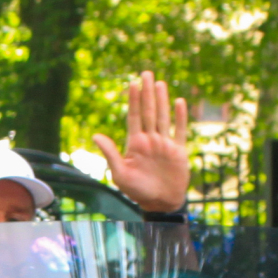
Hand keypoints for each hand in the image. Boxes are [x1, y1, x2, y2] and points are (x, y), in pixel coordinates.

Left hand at [92, 72, 191, 214]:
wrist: (160, 204)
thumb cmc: (137, 191)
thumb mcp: (120, 174)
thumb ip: (110, 153)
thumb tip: (96, 135)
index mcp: (135, 143)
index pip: (134, 116)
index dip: (133, 100)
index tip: (132, 83)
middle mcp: (150, 140)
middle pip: (148, 111)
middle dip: (147, 92)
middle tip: (146, 73)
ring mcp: (165, 144)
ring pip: (163, 117)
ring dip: (162, 100)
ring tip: (160, 83)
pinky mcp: (178, 151)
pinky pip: (179, 131)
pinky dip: (180, 117)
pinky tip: (179, 102)